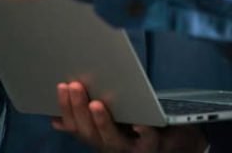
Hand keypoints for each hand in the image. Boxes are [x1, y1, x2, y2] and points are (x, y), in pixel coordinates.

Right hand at [52, 81, 207, 152]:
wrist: (175, 142)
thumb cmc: (140, 125)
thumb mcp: (112, 120)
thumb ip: (87, 120)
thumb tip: (56, 121)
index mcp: (99, 139)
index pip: (77, 127)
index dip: (67, 109)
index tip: (61, 86)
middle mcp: (112, 147)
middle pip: (90, 135)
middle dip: (79, 110)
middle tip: (75, 85)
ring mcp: (132, 150)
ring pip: (112, 141)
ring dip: (102, 122)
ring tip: (96, 103)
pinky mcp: (154, 146)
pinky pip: (148, 141)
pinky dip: (143, 132)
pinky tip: (139, 121)